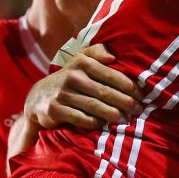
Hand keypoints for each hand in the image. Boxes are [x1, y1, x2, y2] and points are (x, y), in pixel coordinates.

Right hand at [26, 44, 143, 130]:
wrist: (38, 98)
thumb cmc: (70, 79)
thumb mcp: (80, 60)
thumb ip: (97, 52)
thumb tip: (113, 56)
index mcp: (81, 62)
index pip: (110, 74)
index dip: (128, 85)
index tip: (141, 95)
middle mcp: (72, 76)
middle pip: (105, 91)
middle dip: (124, 101)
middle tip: (138, 109)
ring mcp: (62, 93)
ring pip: (94, 106)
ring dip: (113, 114)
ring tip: (126, 119)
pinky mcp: (55, 110)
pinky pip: (80, 118)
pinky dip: (94, 123)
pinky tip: (104, 125)